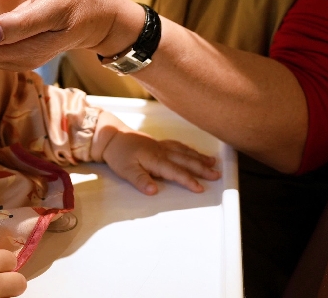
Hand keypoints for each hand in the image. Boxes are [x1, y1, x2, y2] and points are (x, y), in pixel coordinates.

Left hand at [96, 123, 221, 194]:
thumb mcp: (125, 170)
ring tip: (212, 162)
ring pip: (184, 151)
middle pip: (186, 160)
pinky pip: (178, 145)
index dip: (188, 180)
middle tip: (217, 175)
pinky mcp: (158, 144)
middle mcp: (162, 151)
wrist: (111, 136)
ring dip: (199, 157)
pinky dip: (189, 149)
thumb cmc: (118, 154)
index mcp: (155, 159)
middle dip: (202, 168)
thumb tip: (154, 191)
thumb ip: (140, 180)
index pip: (176, 172)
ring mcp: (161, 146)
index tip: (201, 188)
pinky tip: (193, 152)